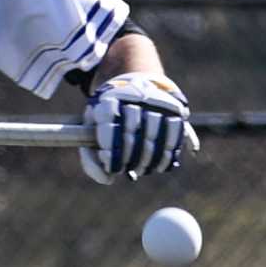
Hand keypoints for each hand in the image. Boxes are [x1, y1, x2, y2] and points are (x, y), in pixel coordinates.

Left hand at [81, 72, 196, 184]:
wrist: (137, 86)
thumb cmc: (111, 119)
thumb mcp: (93, 132)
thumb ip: (91, 160)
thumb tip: (108, 180)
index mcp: (107, 99)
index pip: (109, 127)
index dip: (111, 151)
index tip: (111, 165)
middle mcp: (132, 96)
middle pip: (131, 134)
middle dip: (129, 158)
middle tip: (128, 170)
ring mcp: (155, 102)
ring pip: (153, 137)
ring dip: (148, 160)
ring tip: (141, 169)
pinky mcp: (174, 110)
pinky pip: (172, 138)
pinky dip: (166, 157)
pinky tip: (159, 166)